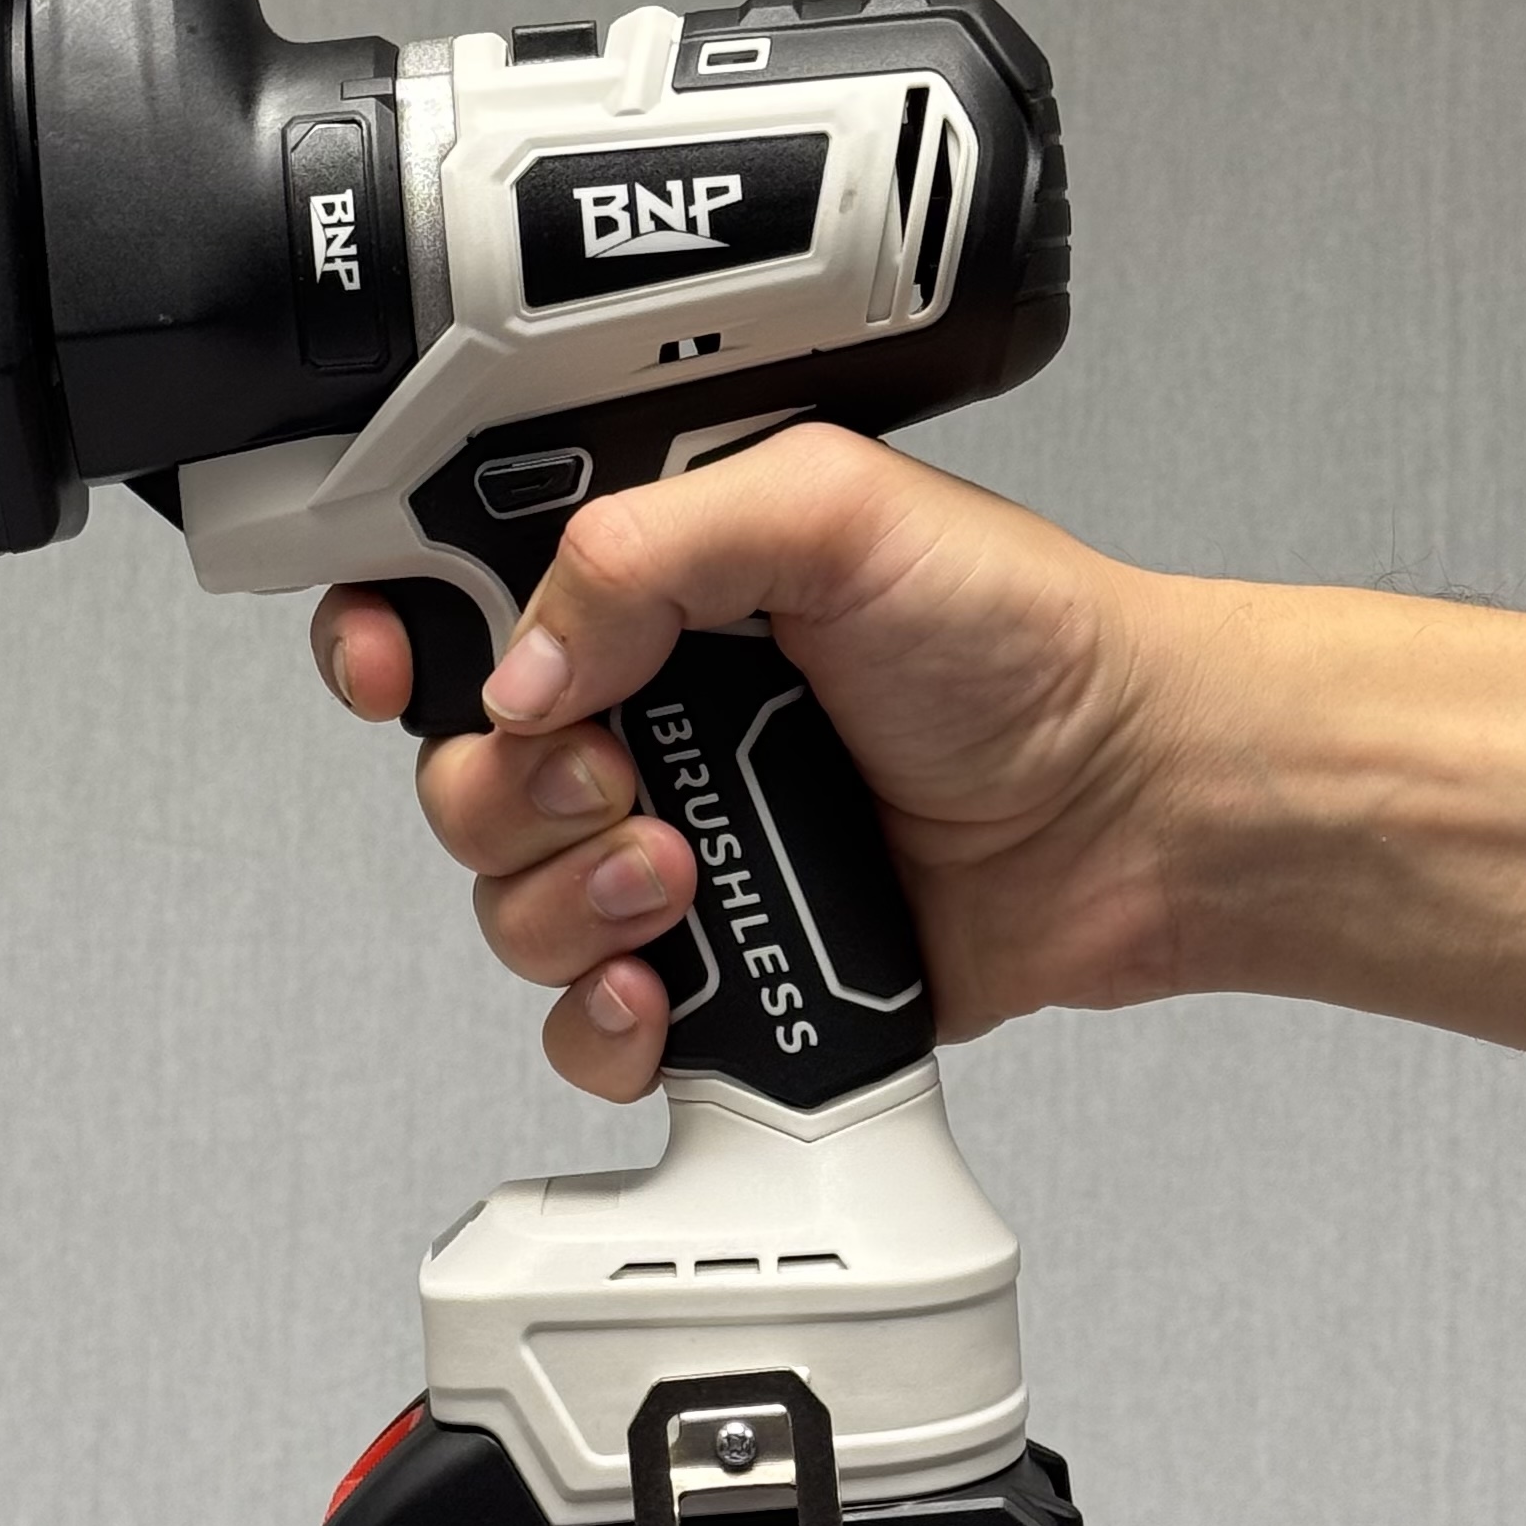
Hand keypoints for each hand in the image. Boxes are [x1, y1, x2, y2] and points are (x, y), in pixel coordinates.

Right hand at [310, 425, 1179, 1100]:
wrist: (1139, 808)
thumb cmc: (1026, 638)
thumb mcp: (831, 506)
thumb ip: (647, 545)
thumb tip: (520, 664)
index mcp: (649, 575)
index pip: (450, 592)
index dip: (386, 633)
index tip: (393, 667)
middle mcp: (643, 705)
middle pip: (456, 765)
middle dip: (508, 790)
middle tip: (625, 777)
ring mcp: (674, 839)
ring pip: (505, 898)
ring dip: (565, 902)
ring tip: (681, 878)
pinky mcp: (719, 962)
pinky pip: (585, 1020)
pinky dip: (603, 1020)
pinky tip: (670, 987)